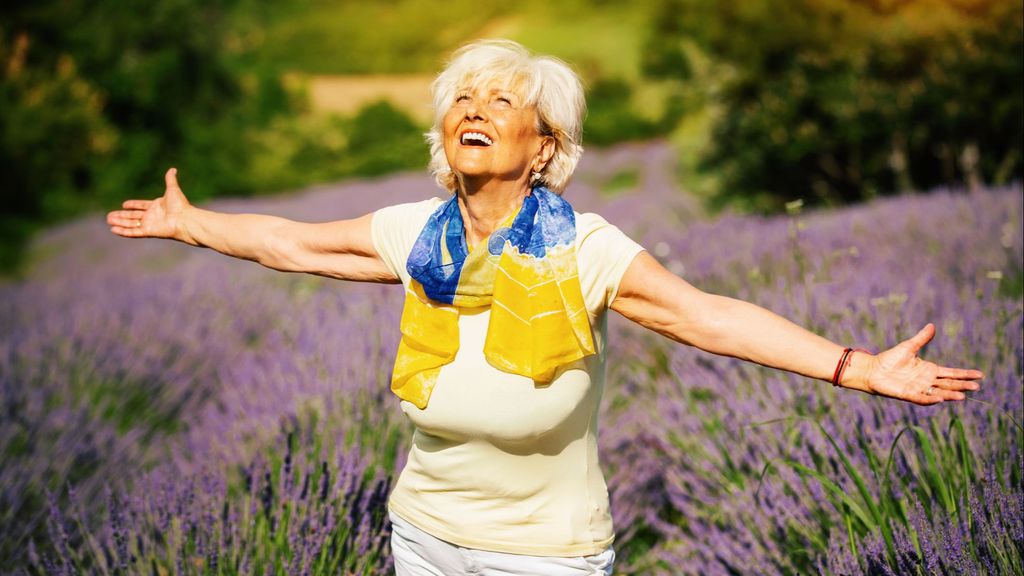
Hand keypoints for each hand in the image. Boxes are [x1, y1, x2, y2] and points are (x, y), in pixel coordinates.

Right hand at [107, 168, 190, 239]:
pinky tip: (113, 229)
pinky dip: (123, 231)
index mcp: (157, 206)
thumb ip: (170, 179)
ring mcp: (150, 224)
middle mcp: (152, 216)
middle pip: (133, 216)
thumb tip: (173, 169)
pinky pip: (133, 232)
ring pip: (131, 224)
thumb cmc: (180, 205)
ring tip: (108, 220)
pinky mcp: (148, 232)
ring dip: (120, 222)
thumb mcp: (173, 189)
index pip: (142, 206)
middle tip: (109, 216)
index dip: (133, 205)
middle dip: (121, 216)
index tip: (124, 205)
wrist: (184, 219)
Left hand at [860, 323, 982, 404]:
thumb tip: (932, 325)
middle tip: (976, 386)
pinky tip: (940, 399)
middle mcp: (927, 381)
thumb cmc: (890, 358)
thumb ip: (921, 338)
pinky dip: (930, 399)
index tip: (980, 375)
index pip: (952, 373)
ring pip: (939, 392)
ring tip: (963, 396)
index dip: (965, 374)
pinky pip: (921, 398)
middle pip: (949, 384)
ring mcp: (919, 388)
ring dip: (950, 395)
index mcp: (930, 370)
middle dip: (962, 385)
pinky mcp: (908, 394)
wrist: (873, 369)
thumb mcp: (908, 347)